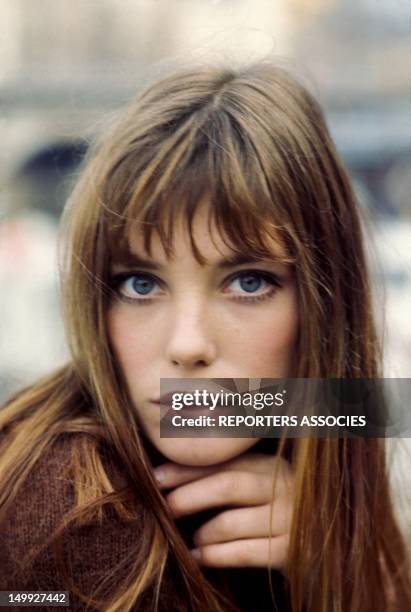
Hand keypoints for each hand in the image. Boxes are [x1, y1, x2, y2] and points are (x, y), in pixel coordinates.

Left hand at [154, 453, 293, 569]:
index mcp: (268, 464)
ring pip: (231, 522)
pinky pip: (244, 553)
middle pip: (226, 485)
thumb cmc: (273, 511)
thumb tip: (167, 473)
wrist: (318, 542)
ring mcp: (288, 518)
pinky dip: (215, 556)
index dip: (185, 469)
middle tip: (166, 508)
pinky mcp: (291, 550)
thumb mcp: (254, 485)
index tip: (155, 477)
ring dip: (202, 532)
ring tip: (190, 539)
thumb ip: (224, 475)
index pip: (220, 461)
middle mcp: (281, 486)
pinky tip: (199, 557)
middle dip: (189, 496)